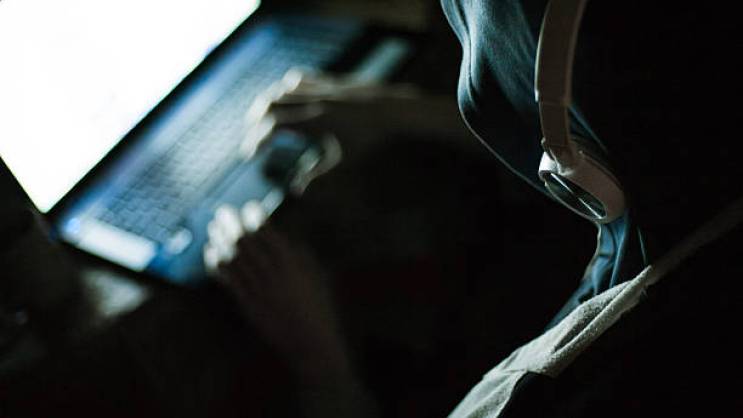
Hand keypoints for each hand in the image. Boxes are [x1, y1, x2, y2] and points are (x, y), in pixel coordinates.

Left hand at [203, 202, 349, 379]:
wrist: (310, 341)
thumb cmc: (319, 307)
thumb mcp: (317, 275)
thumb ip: (301, 257)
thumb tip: (286, 241)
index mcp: (291, 263)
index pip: (268, 234)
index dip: (256, 218)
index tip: (249, 206)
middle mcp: (271, 272)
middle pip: (246, 243)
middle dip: (233, 224)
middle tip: (222, 211)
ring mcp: (257, 288)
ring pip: (234, 259)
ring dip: (221, 240)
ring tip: (213, 227)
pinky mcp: (247, 303)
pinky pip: (228, 280)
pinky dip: (217, 264)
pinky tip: (210, 253)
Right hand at [239, 69, 474, 163]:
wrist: (395, 110)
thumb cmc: (371, 140)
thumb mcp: (346, 163)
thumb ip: (320, 177)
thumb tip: (297, 190)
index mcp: (315, 122)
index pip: (273, 127)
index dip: (257, 140)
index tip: (250, 155)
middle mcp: (314, 101)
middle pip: (270, 104)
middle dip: (255, 121)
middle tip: (252, 139)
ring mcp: (321, 88)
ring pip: (282, 89)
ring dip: (268, 104)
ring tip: (262, 120)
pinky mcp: (329, 82)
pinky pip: (299, 79)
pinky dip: (286, 89)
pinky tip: (286, 101)